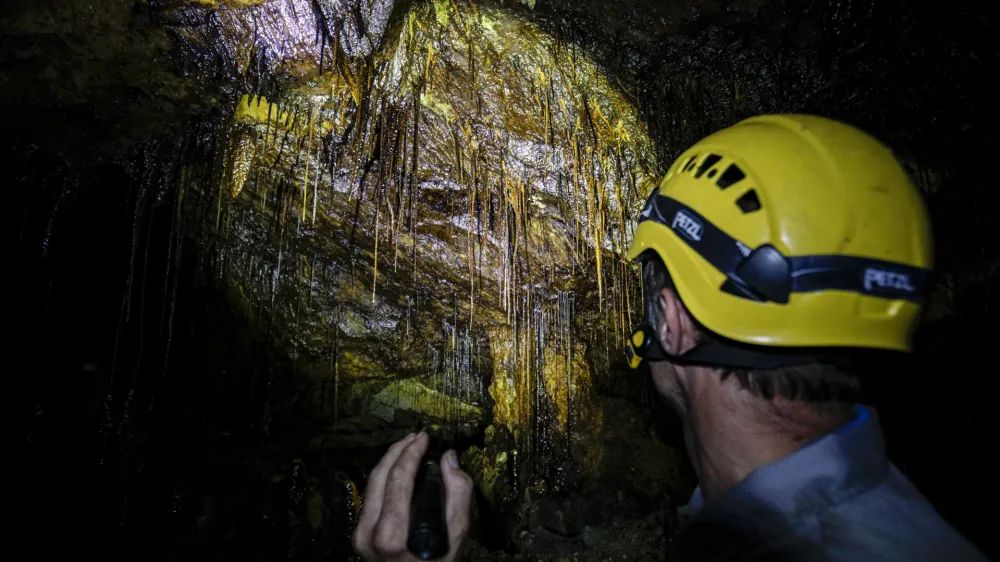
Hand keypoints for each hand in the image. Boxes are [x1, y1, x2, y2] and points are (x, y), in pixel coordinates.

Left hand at [353, 433, 473, 561]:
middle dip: (398, 450)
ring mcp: (359, 534)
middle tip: (416, 437)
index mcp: (391, 533)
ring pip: (371, 484)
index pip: (398, 479)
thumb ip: (457, 494)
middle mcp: (369, 532)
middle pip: (380, 476)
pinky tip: (398, 469)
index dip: (411, 453)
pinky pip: (371, 497)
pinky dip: (385, 478)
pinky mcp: (357, 534)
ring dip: (389, 461)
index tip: (424, 437)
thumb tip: (449, 459)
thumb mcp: (458, 535)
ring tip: (407, 446)